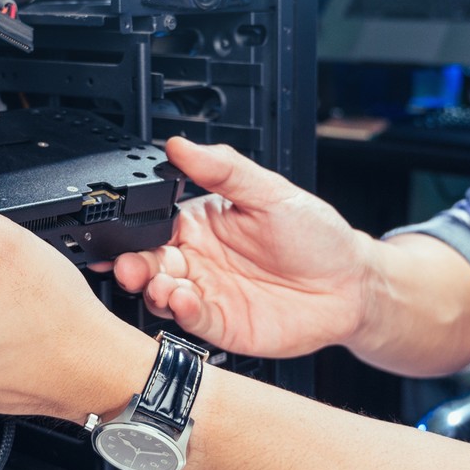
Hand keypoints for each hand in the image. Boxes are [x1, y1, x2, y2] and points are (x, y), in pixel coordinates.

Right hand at [112, 137, 378, 358]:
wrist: (352, 285)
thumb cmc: (316, 236)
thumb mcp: (270, 191)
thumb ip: (223, 169)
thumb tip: (181, 145)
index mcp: (201, 223)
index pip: (154, 225)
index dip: (132, 230)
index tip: (117, 231)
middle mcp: (198, 260)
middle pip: (150, 263)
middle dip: (132, 266)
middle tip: (128, 266)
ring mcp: (208, 294)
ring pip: (163, 294)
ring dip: (153, 291)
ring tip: (160, 285)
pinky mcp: (222, 325)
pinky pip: (192, 321)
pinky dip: (182, 312)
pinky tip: (183, 300)